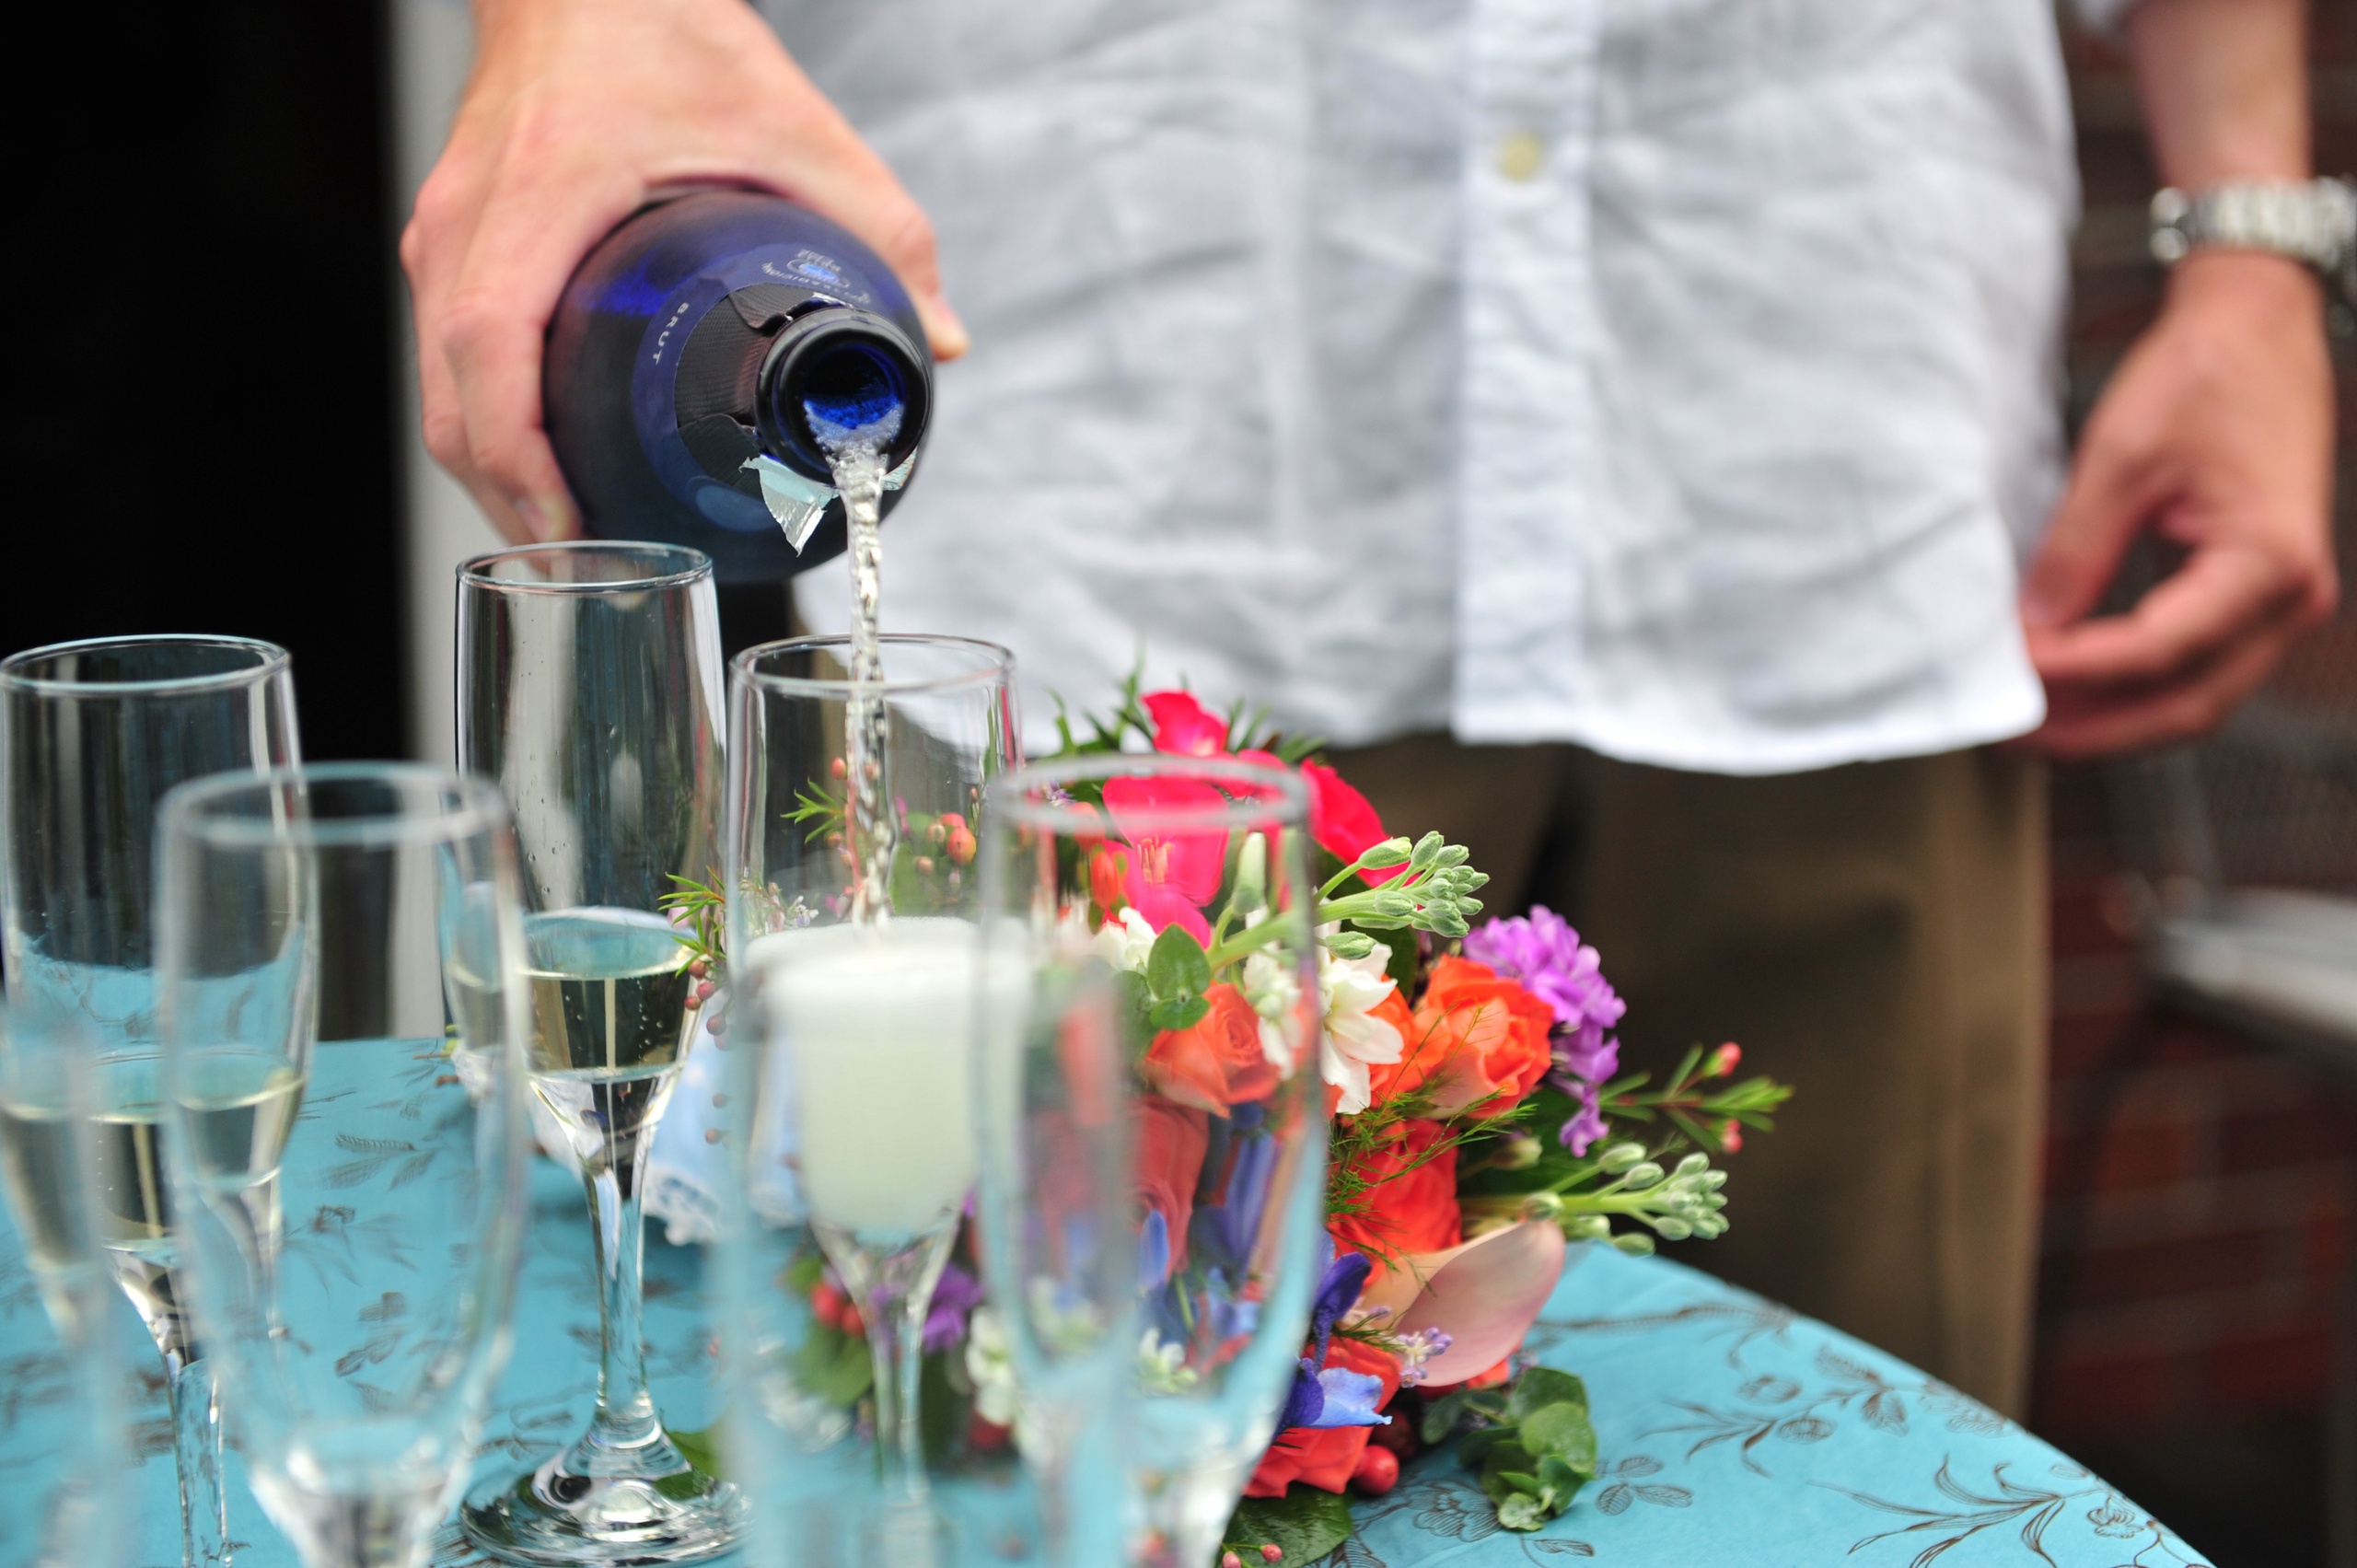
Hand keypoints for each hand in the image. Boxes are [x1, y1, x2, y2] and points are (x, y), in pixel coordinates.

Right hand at [401, 0, 966, 543]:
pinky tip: (544, 468)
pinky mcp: (447, 237)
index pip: (490, 345)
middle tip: (591, 563)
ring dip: (494, 472)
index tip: (571, 521)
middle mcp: (466, 219)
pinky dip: (486, 422)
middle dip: (510, 496)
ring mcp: (444, 230)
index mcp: (541, 193)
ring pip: (437, 384)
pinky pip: (445, 355)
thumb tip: (939, 341)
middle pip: (449, 395)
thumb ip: (879, 227)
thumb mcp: (794, 124)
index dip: (519, 452)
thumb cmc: (664, 27)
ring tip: (573, 539)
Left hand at [2018, 251, 2336, 757]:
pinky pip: (2195, 669)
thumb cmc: (2203, 375)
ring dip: (2108, 721)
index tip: (2007, 672)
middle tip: (2008, 735)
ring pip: (2192, 700)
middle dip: (2090, 729)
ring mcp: (2280, 605)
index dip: (2074, 672)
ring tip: (2029, 726)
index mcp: (2267, 561)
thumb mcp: (2121, 456)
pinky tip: (2070, 691)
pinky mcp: (2256, 599)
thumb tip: (2028, 626)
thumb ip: (2075, 550)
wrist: (2260, 327)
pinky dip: (2131, 690)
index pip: (2157, 650)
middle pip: (2184, 705)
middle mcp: (2290, 598)